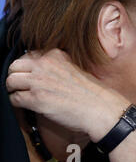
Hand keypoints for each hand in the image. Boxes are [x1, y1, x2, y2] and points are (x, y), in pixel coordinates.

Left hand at [7, 48, 129, 141]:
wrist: (98, 106)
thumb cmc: (90, 92)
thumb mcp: (73, 69)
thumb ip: (56, 66)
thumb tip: (39, 71)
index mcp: (55, 55)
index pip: (28, 55)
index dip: (26, 67)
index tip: (29, 74)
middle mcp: (45, 65)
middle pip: (15, 66)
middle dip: (16, 76)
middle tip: (21, 85)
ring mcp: (39, 81)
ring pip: (10, 81)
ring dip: (14, 89)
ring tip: (23, 95)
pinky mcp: (36, 98)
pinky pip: (14, 98)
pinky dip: (17, 103)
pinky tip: (28, 105)